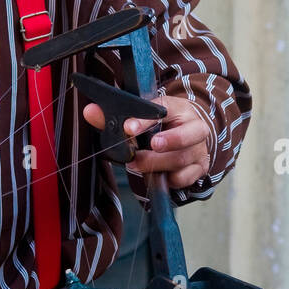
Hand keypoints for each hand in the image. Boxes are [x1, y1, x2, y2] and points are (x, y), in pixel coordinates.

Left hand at [82, 95, 211, 189]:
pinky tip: (157, 176)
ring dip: (157, 164)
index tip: (129, 127)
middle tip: (151, 145)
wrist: (188, 135)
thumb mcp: (140, 118)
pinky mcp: (199, 168)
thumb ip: (113, 117)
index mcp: (178, 109)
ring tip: (136, 164)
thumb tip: (89, 112)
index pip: (164, 109)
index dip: (147, 119)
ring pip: (183, 158)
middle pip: (189, 134)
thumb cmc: (160, 126)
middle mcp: (194, 127)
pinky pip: (185, 178)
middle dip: (171, 140)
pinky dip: (169, 179)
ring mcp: (199, 149)